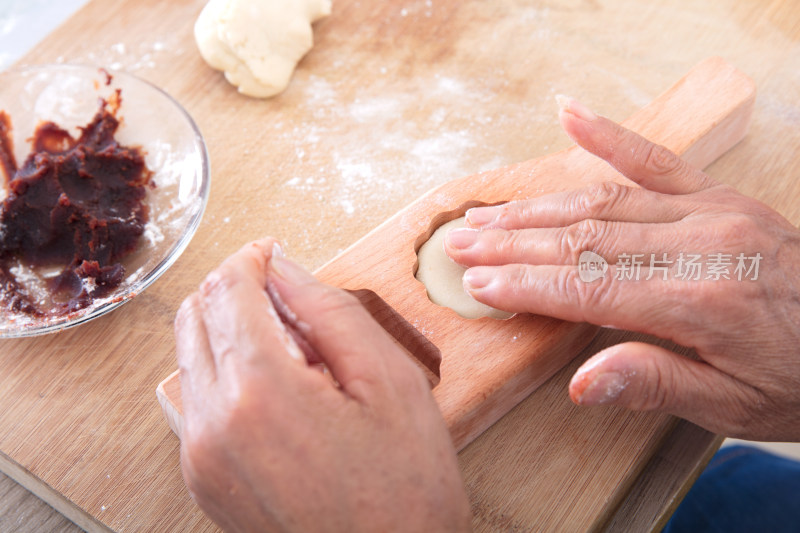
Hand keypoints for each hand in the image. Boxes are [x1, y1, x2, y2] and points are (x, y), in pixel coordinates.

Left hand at [174, 239, 470, 532]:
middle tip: (279, 290)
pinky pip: (195, 402)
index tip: (270, 251)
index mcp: (259, 391)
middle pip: (196, 318)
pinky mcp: (203, 481)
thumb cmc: (404, 490)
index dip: (250, 258)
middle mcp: (212, 424)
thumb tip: (286, 270)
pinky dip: (224, 374)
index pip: (230, 290)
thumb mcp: (389, 382)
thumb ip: (330, 312)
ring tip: (287, 344)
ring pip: (190, 358)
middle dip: (233, 289)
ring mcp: (200, 458)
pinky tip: (275, 386)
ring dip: (226, 331)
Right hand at [444, 97, 799, 440]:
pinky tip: (571, 115)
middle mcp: (703, 245)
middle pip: (585, 238)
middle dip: (513, 241)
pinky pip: (658, 159)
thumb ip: (653, 384)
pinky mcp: (721, 195)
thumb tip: (580, 384)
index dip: (525, 285)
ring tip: (486, 212)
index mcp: (700, 302)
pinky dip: (610, 135)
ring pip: (604, 200)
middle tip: (459, 241)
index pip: (588, 288)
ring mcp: (713, 212)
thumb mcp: (730, 406)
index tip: (477, 284)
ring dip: (538, 205)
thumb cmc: (799, 380)